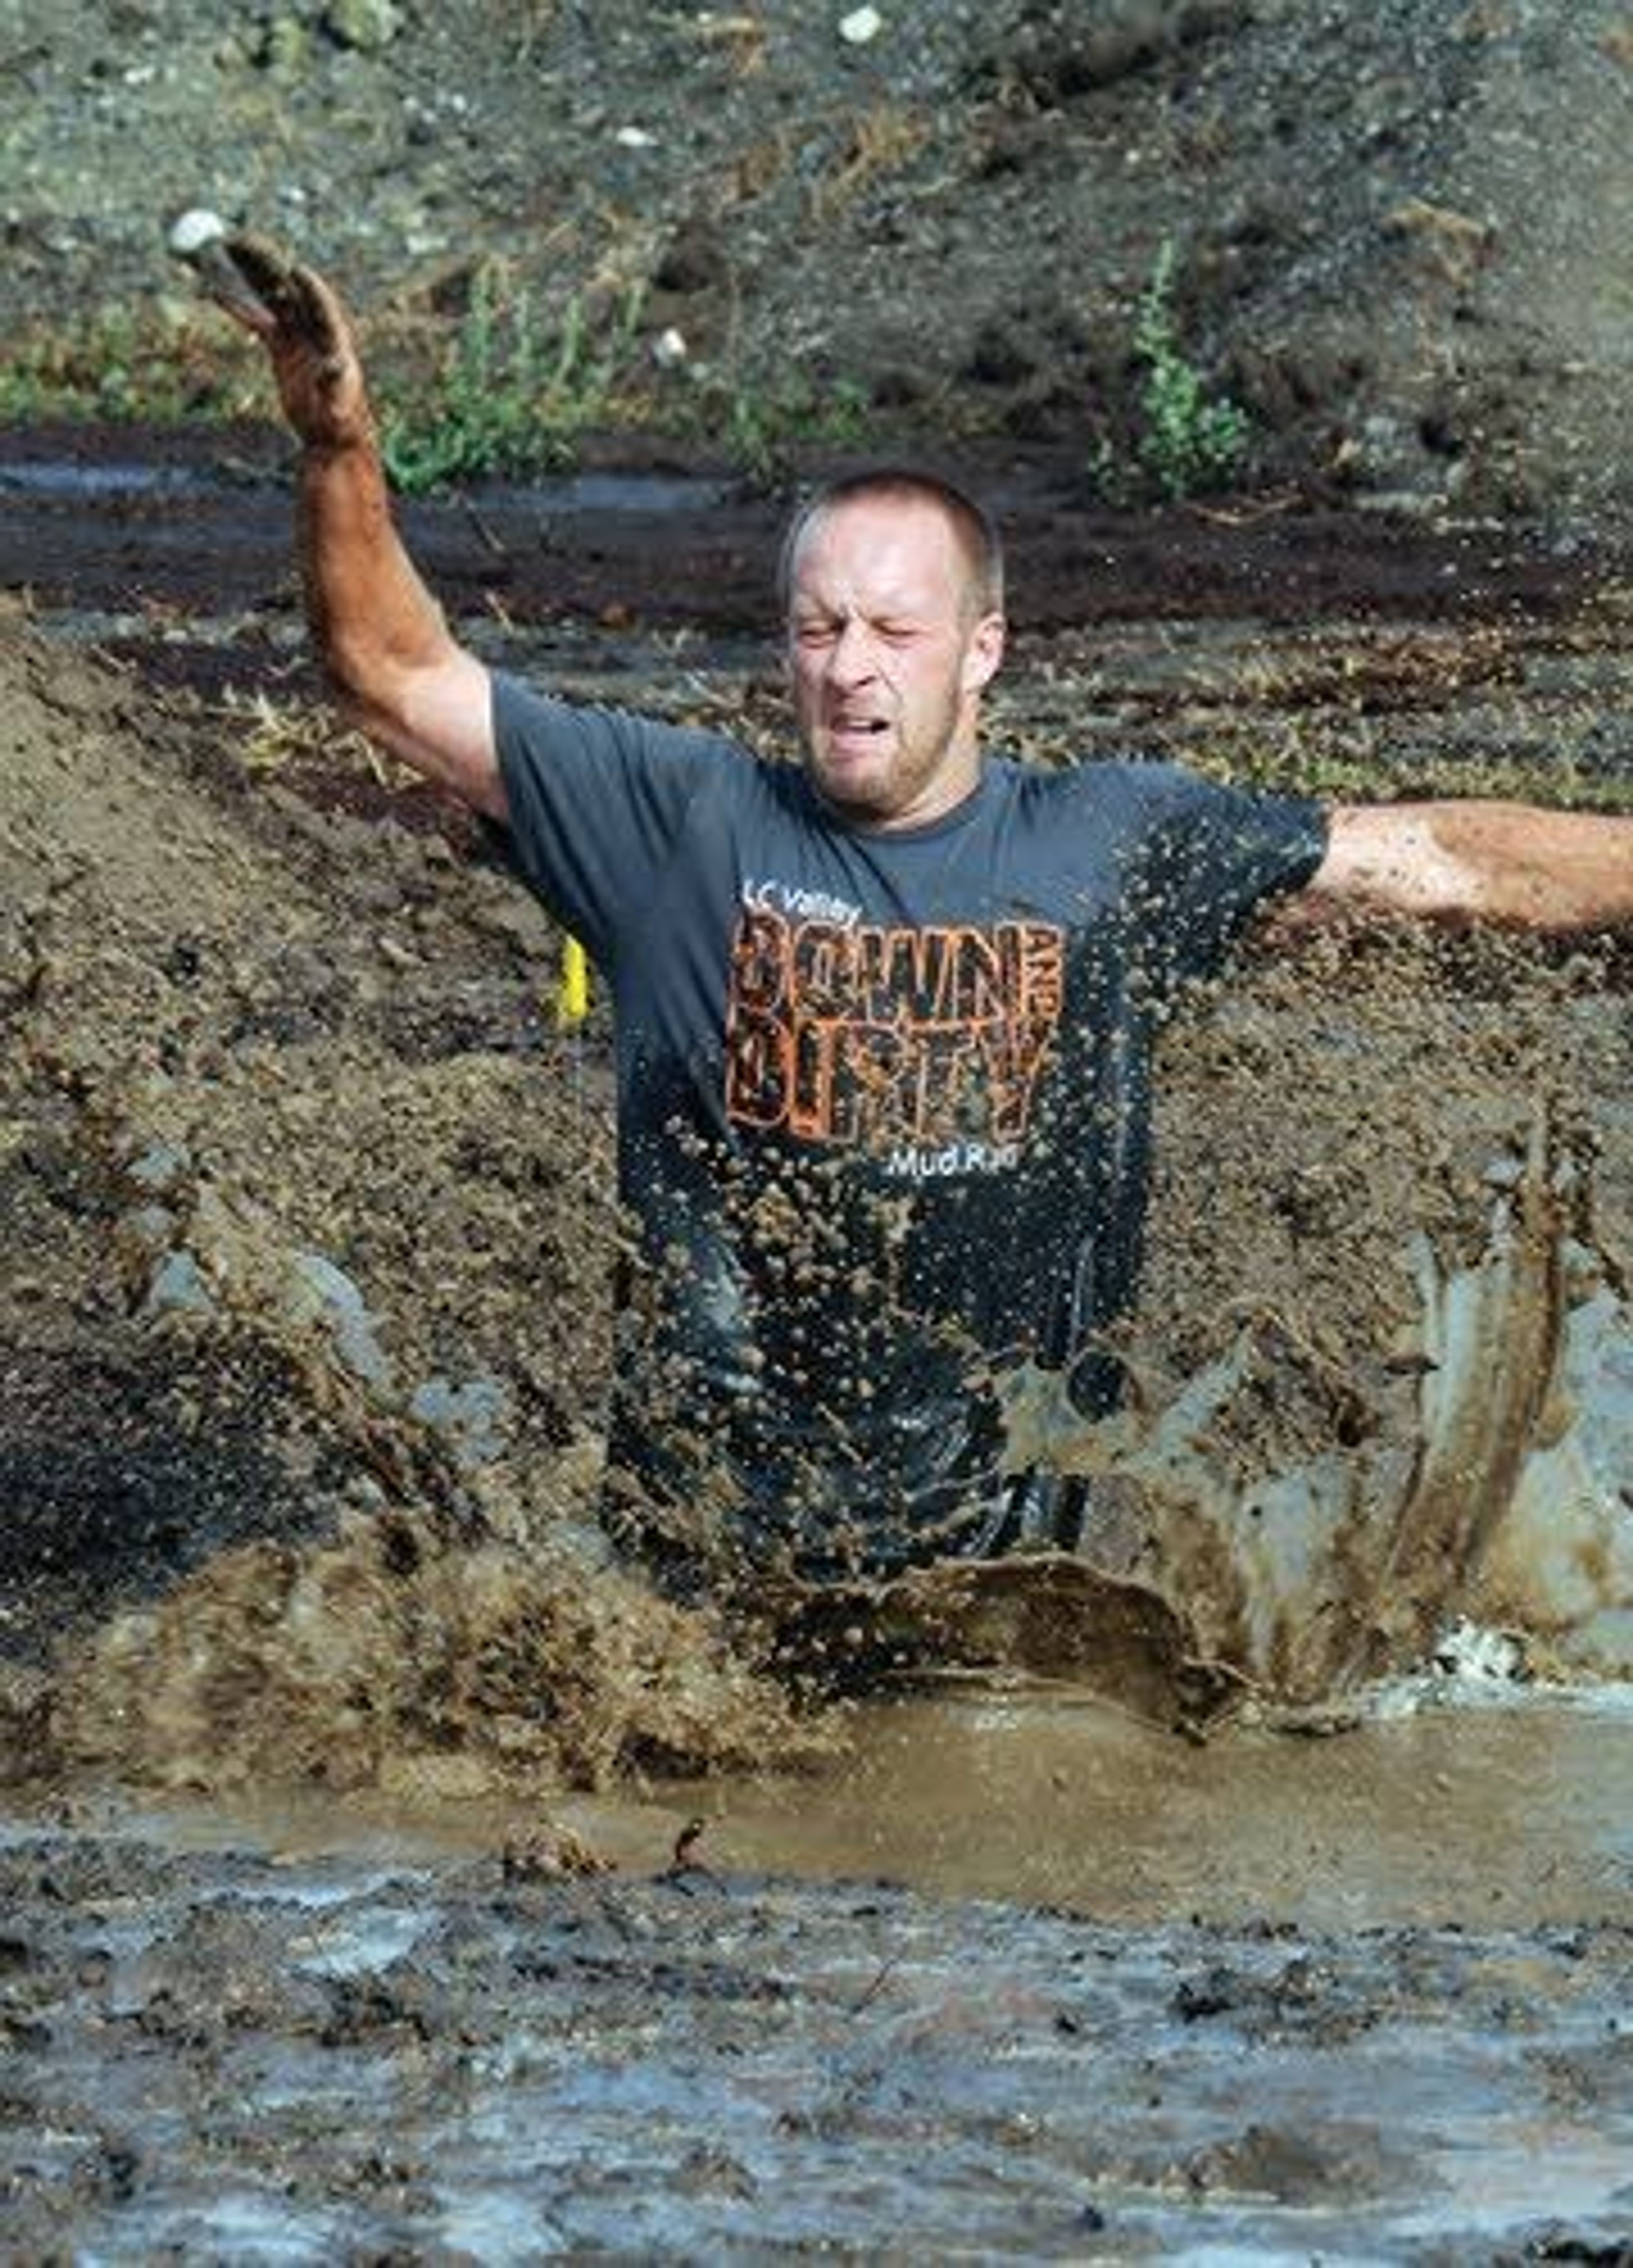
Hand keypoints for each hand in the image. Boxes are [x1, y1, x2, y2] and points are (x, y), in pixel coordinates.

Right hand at [197, 230, 372, 450]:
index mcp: (334, 339)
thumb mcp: (337, 405)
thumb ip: (334, 384)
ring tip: (222, 247)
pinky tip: (213, 290)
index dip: (311, 288)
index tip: (297, 270)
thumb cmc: (339, 422)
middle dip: (266, 263)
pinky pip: (257, 318)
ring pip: (269, 295)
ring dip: (247, 272)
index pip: (322, 306)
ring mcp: (297, 333)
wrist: (330, 434)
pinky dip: (237, 305)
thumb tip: (334, 365)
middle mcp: (314, 328)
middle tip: (241, 242)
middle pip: (289, 287)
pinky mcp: (282, 344)